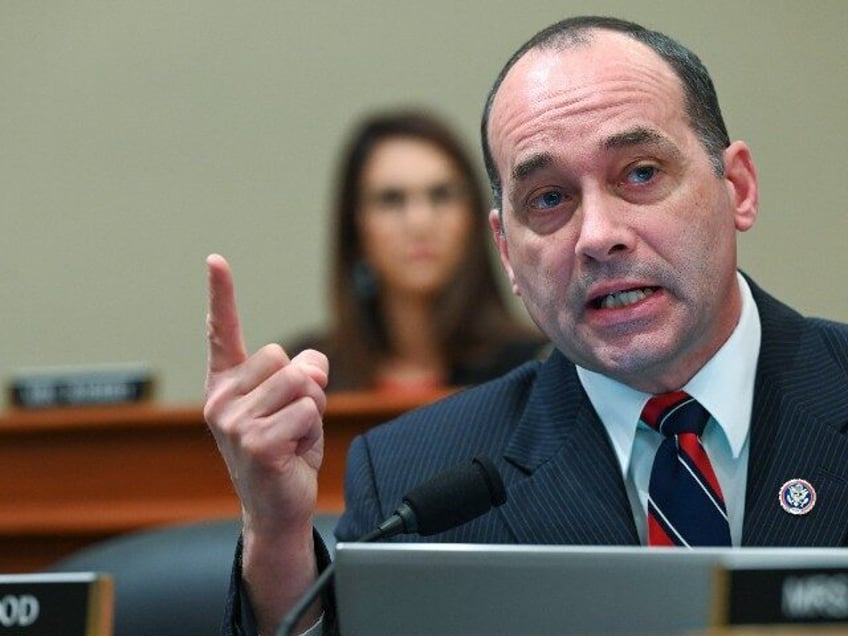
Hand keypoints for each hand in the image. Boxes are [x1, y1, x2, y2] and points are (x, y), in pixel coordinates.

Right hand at [204, 253, 328, 538]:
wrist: (277, 507)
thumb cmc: (286, 451)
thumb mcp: (297, 403)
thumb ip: (303, 374)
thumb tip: (313, 366)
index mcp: (226, 385)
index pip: (222, 333)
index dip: (220, 294)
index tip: (215, 260)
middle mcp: (221, 399)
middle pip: (285, 357)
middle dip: (304, 386)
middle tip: (292, 422)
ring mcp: (233, 421)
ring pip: (302, 384)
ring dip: (311, 410)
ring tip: (293, 438)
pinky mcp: (255, 441)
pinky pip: (308, 412)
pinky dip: (313, 432)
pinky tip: (293, 454)